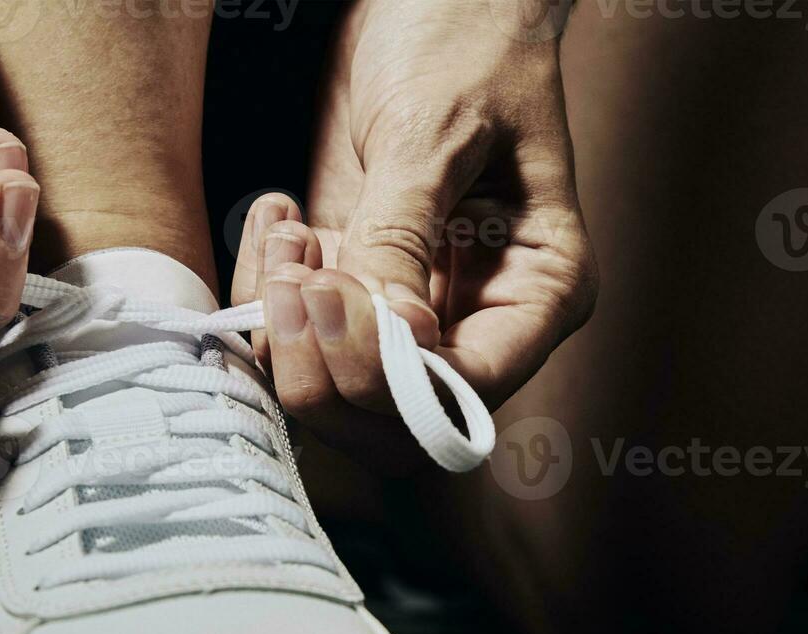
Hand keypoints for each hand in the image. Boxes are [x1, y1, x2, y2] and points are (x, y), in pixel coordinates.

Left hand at [232, 0, 596, 462]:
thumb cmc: (465, 41)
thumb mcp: (435, 131)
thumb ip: (404, 235)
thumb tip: (394, 336)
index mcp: (540, 291)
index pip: (466, 391)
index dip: (391, 374)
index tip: (336, 294)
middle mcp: (480, 319)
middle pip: (397, 419)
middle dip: (329, 367)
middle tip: (297, 275)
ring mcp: (413, 308)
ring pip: (337, 390)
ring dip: (289, 330)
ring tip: (288, 230)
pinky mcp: (357, 283)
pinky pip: (300, 336)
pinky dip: (267, 295)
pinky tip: (280, 215)